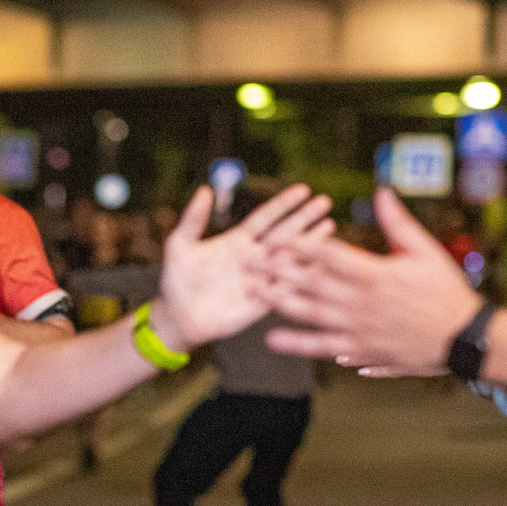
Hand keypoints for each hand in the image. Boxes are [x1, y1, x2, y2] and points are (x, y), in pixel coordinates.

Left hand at [152, 182, 334, 352]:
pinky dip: (301, 278)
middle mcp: (254, 258)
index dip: (283, 204)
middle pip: (284, 234)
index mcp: (237, 241)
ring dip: (310, 245)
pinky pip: (284, 288)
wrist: (176, 316)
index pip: (266, 218)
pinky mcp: (262, 302)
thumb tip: (203, 190)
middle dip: (304, 218)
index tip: (303, 190)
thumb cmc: (176, 280)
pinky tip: (320, 266)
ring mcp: (260, 279)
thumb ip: (193, 219)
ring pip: (290, 259)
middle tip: (325, 202)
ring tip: (330, 226)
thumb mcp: (180, 245)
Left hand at [264, 189, 481, 372]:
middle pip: (312, 283)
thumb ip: (399, 223)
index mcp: (376, 273)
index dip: (300, 244)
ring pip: (311, 315)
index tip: (276, 236)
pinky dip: (298, 344)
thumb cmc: (446, 291)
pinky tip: (273, 339)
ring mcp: (359, 329)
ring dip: (280, 303)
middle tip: (249, 262)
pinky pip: (324, 347)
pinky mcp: (361, 351)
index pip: (330, 254)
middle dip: (278, 271)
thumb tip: (381, 191)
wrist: (462, 338)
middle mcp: (362, 302)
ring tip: (255, 293)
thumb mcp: (426, 251)